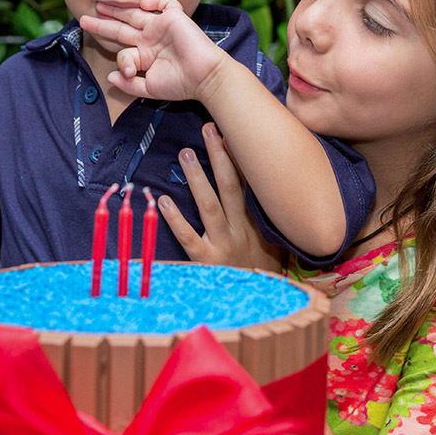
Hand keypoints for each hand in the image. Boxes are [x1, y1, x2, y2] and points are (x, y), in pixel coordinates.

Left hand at [79, 0, 224, 101]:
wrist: (205, 78)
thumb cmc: (181, 85)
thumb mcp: (149, 89)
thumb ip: (128, 85)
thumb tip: (110, 77)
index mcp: (145, 54)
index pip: (123, 50)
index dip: (120, 60)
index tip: (129, 72)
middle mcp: (151, 38)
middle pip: (122, 27)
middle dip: (103, 23)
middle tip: (84, 18)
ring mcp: (162, 27)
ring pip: (135, 13)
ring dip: (117, 9)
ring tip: (100, 5)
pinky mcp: (175, 18)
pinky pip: (164, 3)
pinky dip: (154, 1)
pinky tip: (143, 5)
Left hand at [159, 122, 282, 270]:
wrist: (259, 306)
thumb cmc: (261, 272)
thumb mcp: (273, 243)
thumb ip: (265, 218)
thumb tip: (262, 189)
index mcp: (257, 222)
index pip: (249, 183)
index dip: (241, 157)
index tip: (233, 132)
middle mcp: (242, 230)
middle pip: (231, 186)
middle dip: (221, 155)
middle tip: (209, 128)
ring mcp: (224, 245)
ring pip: (210, 205)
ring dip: (198, 178)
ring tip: (186, 153)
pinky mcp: (207, 263)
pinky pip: (189, 238)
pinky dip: (175, 219)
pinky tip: (162, 201)